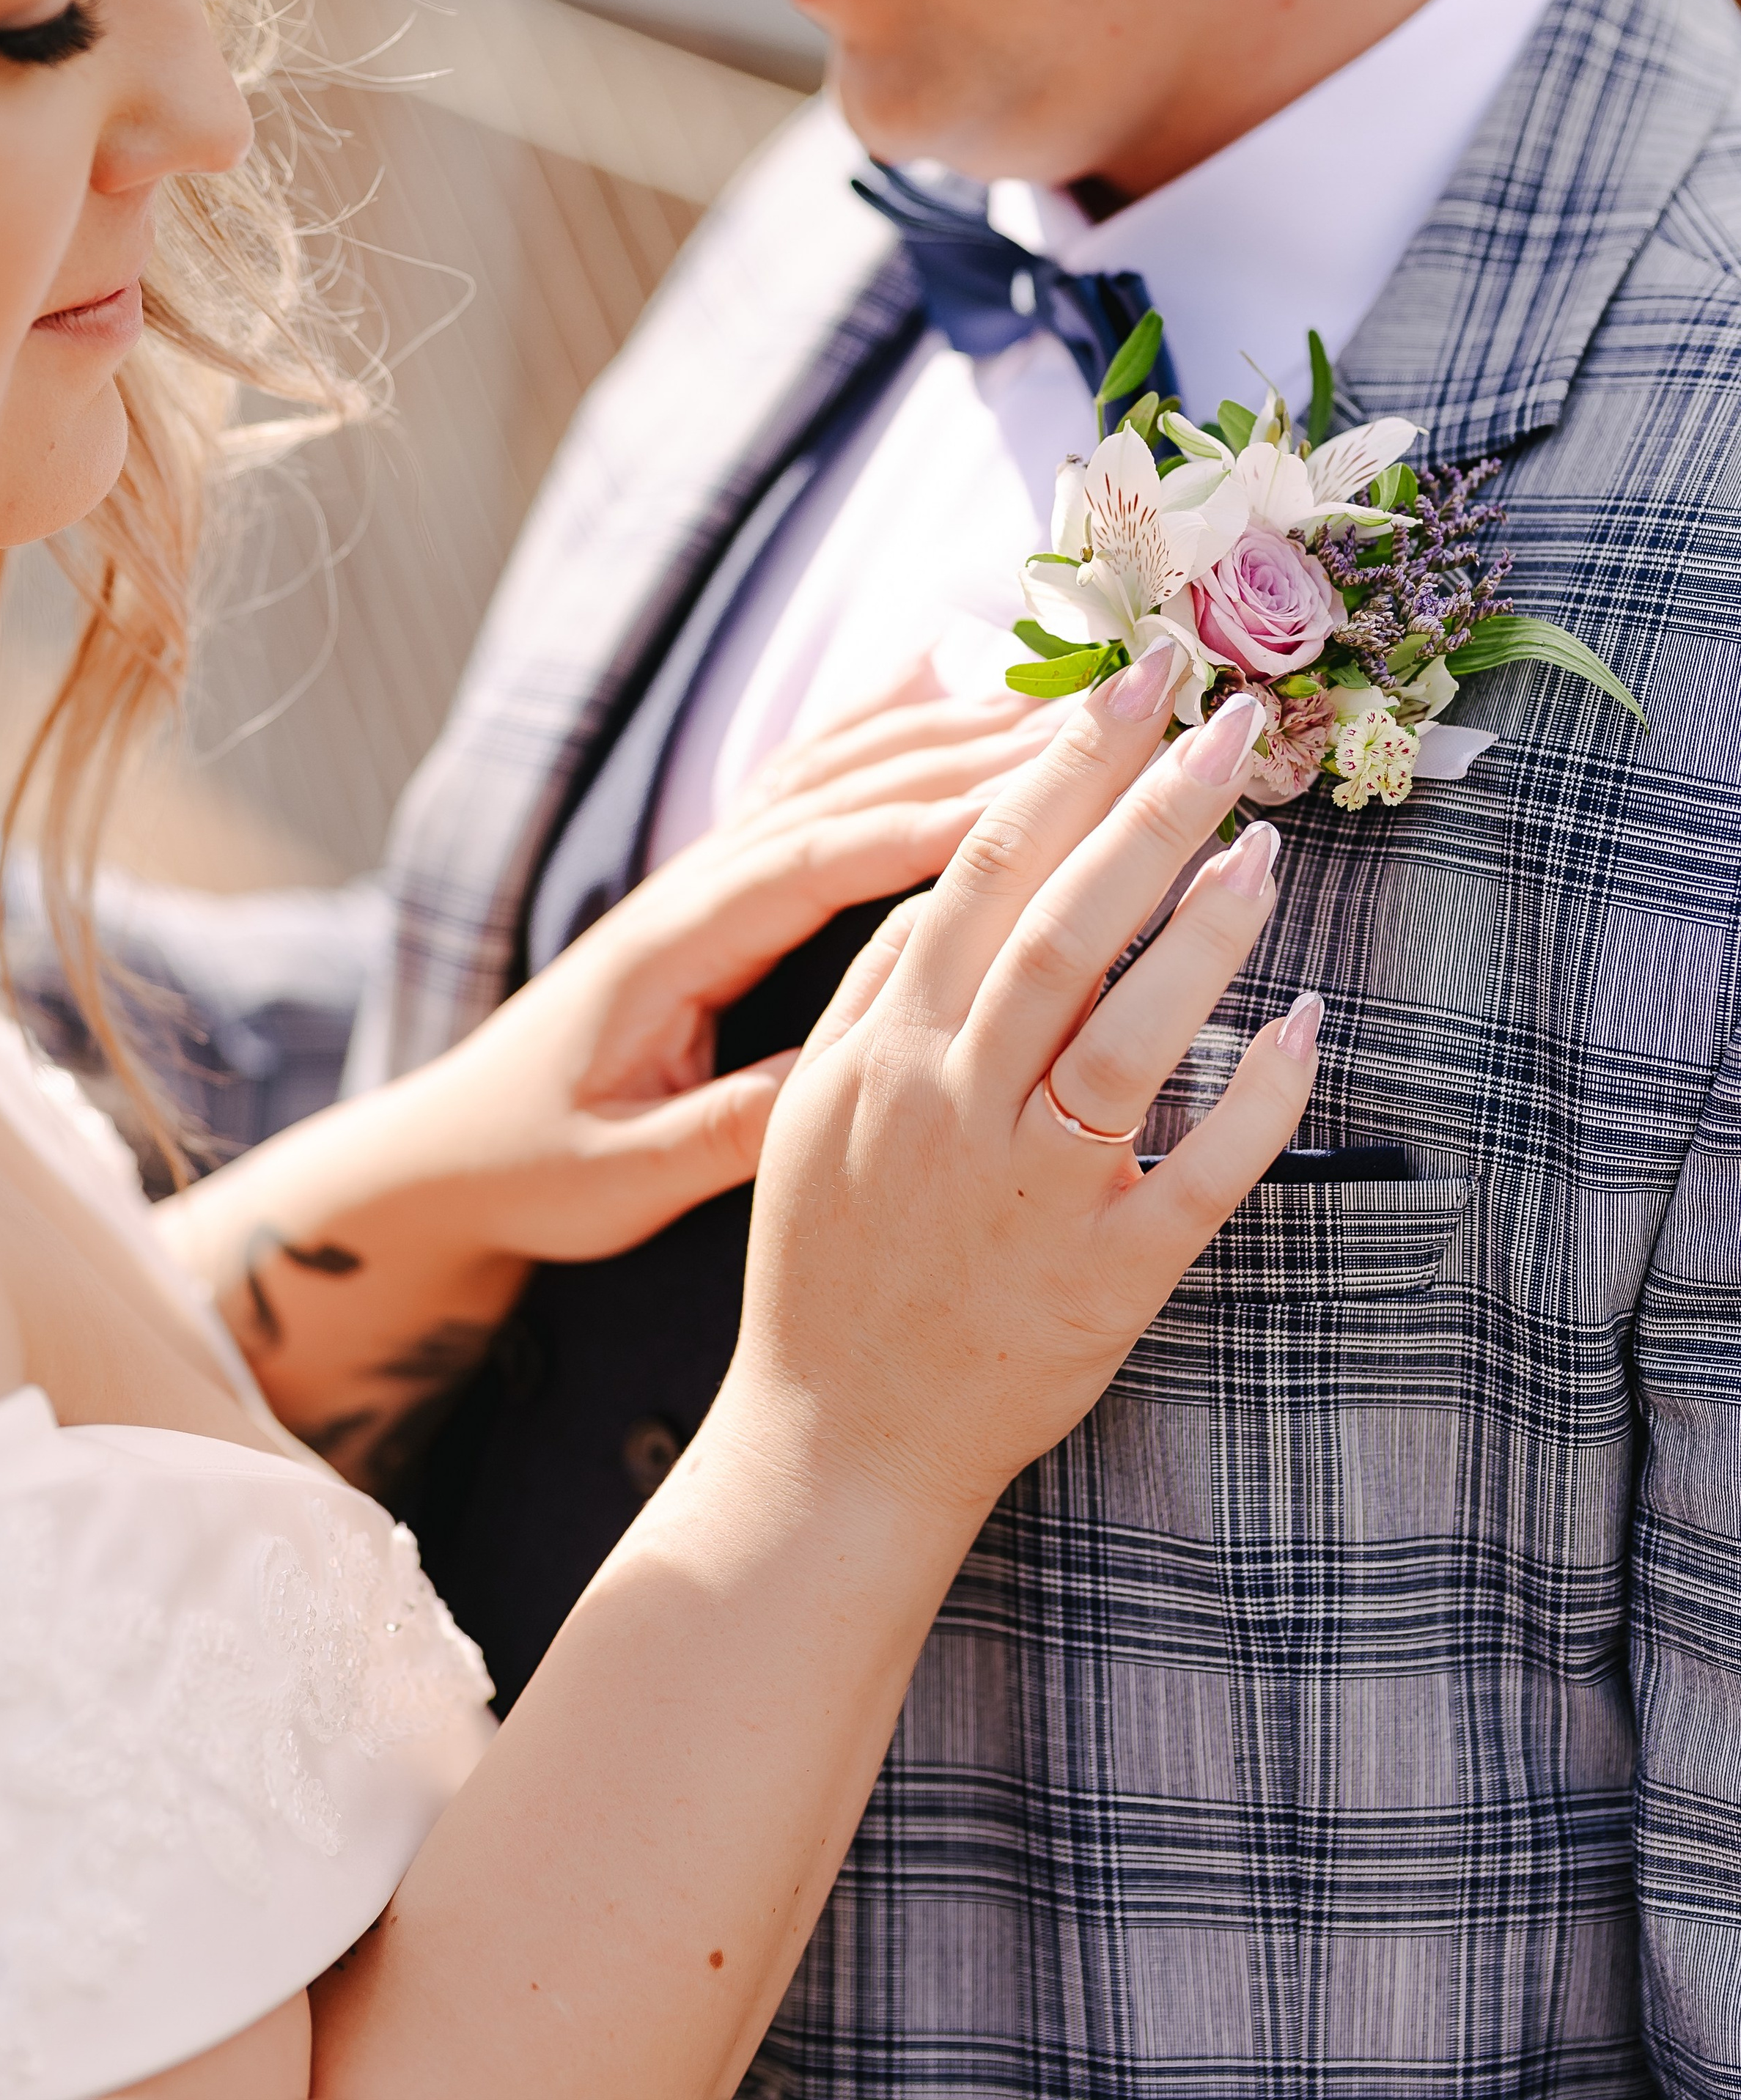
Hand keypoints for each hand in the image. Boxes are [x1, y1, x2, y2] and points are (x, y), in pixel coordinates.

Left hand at [159, 682, 1063, 1478]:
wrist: (454, 1145)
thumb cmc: (537, 1164)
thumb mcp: (625, 1173)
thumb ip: (722, 1130)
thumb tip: (838, 1089)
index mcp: (668, 946)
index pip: (811, 866)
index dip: (918, 832)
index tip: (1027, 806)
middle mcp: (693, 881)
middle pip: (843, 788)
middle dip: (966, 750)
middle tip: (1090, 719)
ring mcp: (708, 865)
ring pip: (839, 766)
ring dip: (946, 726)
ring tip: (1063, 699)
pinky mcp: (723, 873)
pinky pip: (814, 774)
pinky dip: (884, 718)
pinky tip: (949, 672)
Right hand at [727, 641, 1319, 1521]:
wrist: (837, 1442)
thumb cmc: (831, 1262)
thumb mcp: (816, 1107)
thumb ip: (878, 989)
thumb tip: (949, 877)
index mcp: (887, 1052)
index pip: (979, 874)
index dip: (1060, 768)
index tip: (1130, 681)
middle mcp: (953, 1108)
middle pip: (1056, 931)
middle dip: (1145, 812)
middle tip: (1228, 718)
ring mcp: (1030, 1197)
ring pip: (1121, 1041)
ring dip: (1200, 937)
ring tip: (1265, 847)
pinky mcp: (1103, 1282)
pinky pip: (1198, 1180)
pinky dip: (1256, 1101)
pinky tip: (1307, 1026)